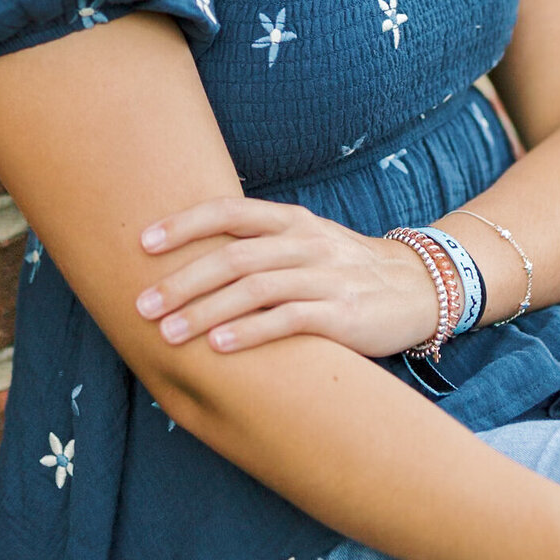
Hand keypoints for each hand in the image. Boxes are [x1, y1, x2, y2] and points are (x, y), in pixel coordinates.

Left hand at [135, 196, 438, 358]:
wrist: (418, 288)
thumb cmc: (344, 269)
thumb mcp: (305, 243)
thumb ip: (258, 246)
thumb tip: (190, 258)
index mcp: (291, 220)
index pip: (229, 211)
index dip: (184, 224)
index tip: (142, 243)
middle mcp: (305, 243)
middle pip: (233, 256)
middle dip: (182, 280)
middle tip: (142, 304)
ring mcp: (325, 277)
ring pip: (255, 289)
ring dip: (206, 311)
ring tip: (169, 334)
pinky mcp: (342, 314)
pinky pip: (289, 320)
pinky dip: (251, 333)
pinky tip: (220, 348)